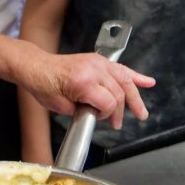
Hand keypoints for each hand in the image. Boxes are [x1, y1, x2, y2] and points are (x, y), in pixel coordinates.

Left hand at [25, 50, 154, 130]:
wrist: (36, 66)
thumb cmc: (43, 85)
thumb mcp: (61, 106)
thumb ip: (83, 110)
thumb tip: (98, 113)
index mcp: (83, 81)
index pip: (108, 103)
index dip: (106, 115)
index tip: (98, 119)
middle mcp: (93, 69)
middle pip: (119, 92)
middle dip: (119, 111)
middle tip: (116, 124)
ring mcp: (97, 62)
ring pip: (125, 80)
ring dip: (135, 97)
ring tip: (141, 112)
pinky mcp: (97, 60)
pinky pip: (120, 68)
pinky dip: (135, 75)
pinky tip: (148, 82)